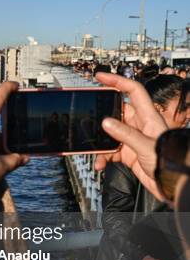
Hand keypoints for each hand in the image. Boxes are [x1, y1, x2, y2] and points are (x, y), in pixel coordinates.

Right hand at [93, 73, 167, 198]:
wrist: (171, 183)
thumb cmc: (169, 160)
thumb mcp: (145, 146)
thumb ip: (124, 134)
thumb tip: (106, 122)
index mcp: (148, 117)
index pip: (133, 91)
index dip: (117, 81)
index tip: (101, 77)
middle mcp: (140, 125)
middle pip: (116, 113)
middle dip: (101, 118)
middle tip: (88, 119)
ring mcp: (132, 139)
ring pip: (110, 134)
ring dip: (100, 143)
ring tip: (95, 150)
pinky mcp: (127, 153)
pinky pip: (109, 151)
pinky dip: (103, 157)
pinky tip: (100, 163)